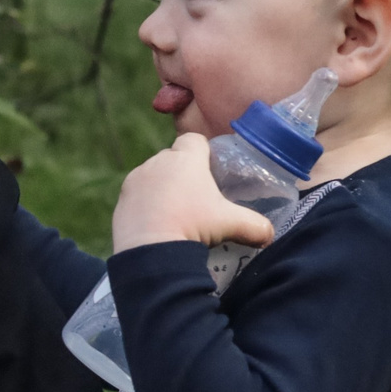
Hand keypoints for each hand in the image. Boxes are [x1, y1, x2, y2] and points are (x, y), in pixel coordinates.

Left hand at [113, 134, 274, 252]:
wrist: (150, 251)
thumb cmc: (194, 227)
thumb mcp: (233, 224)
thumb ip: (257, 226)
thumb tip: (269, 235)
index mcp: (185, 159)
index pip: (194, 140)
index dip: (204, 151)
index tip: (211, 169)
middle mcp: (157, 162)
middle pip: (173, 158)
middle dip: (184, 172)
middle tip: (198, 197)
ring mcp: (135, 180)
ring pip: (153, 176)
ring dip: (163, 188)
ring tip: (176, 212)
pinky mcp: (121, 199)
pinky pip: (137, 196)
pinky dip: (146, 204)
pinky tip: (157, 223)